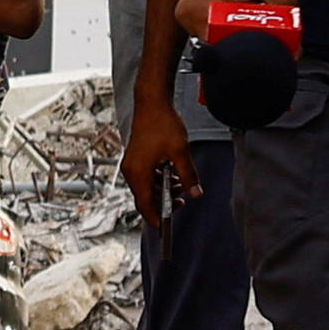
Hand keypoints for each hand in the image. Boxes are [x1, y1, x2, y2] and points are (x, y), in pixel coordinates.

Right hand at [122, 78, 196, 231]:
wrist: (151, 103)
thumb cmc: (162, 124)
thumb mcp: (180, 152)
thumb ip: (188, 175)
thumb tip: (197, 193)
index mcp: (138, 173)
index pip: (145, 204)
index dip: (155, 217)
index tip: (165, 226)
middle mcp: (131, 171)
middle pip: (145, 198)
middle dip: (164, 202)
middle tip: (182, 202)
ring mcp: (132, 165)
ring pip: (147, 187)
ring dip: (163, 190)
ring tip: (182, 185)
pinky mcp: (136, 159)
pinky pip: (146, 177)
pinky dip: (159, 180)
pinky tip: (174, 174)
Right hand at [172, 0, 294, 47]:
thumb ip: (287, 22)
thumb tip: (293, 53)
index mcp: (200, 13)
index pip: (227, 54)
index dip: (254, 52)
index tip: (273, 42)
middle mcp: (188, 18)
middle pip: (226, 49)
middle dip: (253, 40)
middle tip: (268, 14)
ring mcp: (190, 15)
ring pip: (225, 40)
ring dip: (246, 30)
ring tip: (255, 0)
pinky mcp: (197, 10)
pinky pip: (221, 28)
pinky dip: (239, 22)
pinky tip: (247, 0)